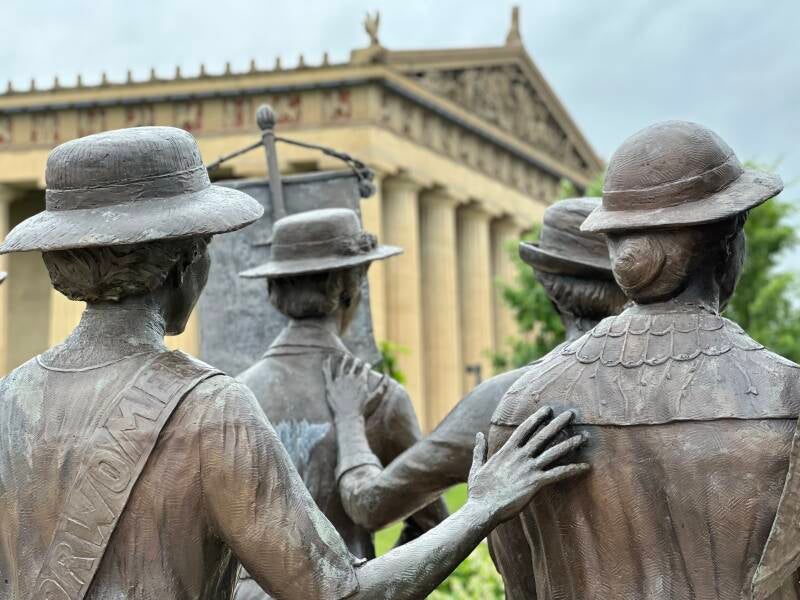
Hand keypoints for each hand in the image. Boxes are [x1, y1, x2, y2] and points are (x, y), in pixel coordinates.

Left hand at [323, 355, 388, 422]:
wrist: (348, 417)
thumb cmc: (363, 409)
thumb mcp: (375, 397)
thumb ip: (382, 386)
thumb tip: (387, 376)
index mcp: (361, 379)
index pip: (365, 368)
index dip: (366, 366)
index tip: (367, 366)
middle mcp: (350, 377)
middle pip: (353, 364)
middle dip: (356, 361)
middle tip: (356, 360)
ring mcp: (339, 380)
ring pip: (341, 365)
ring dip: (343, 359)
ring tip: (344, 356)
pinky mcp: (330, 385)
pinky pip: (327, 372)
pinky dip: (326, 364)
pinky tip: (327, 358)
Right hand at [467, 407, 587, 525]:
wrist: (483, 509)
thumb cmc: (479, 491)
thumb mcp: (476, 467)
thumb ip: (480, 450)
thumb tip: (478, 434)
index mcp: (506, 451)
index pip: (524, 429)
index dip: (537, 418)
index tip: (547, 409)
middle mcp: (520, 456)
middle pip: (543, 435)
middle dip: (558, 423)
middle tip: (571, 413)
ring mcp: (529, 469)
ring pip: (554, 452)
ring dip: (570, 443)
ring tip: (584, 436)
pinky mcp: (535, 483)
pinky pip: (558, 474)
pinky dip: (573, 469)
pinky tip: (586, 466)